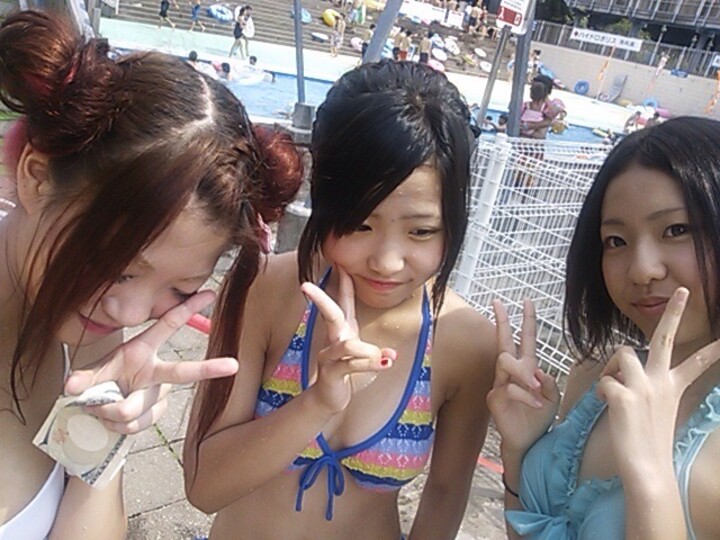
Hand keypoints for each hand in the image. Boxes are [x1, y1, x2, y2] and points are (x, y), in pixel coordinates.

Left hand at [64, 290, 237, 433]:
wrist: (100, 406)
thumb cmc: (101, 380)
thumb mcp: (90, 374)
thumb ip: (83, 379)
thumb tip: (71, 386)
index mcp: (143, 350)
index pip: (168, 325)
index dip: (189, 309)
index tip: (209, 294)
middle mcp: (156, 371)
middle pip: (183, 372)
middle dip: (209, 368)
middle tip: (233, 366)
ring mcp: (158, 395)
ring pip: (137, 408)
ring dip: (111, 412)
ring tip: (102, 407)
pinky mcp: (155, 414)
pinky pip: (135, 424)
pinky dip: (116, 425)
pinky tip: (113, 419)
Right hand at [300, 267, 394, 414]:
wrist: (328, 398)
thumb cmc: (346, 373)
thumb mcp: (360, 357)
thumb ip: (374, 352)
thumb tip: (392, 354)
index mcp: (343, 331)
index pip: (342, 303)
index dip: (342, 283)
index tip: (340, 264)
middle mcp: (334, 340)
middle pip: (329, 314)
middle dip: (320, 299)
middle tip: (304, 286)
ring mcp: (330, 356)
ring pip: (346, 345)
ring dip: (368, 350)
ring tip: (384, 357)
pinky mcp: (332, 373)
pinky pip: (351, 365)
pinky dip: (369, 363)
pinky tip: (385, 362)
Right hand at [487, 299, 559, 456]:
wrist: (530, 441)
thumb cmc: (539, 418)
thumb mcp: (552, 397)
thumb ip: (548, 381)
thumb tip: (535, 371)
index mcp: (526, 368)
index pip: (525, 339)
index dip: (527, 320)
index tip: (526, 301)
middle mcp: (510, 373)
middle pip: (503, 341)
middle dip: (501, 321)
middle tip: (498, 303)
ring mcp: (499, 384)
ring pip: (505, 362)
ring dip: (523, 372)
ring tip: (535, 386)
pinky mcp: (494, 398)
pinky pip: (510, 388)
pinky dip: (526, 395)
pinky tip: (536, 404)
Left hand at [597, 287, 719, 479]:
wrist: (647, 468)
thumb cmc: (648, 443)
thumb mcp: (656, 412)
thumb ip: (647, 390)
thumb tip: (624, 378)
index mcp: (672, 387)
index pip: (695, 362)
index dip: (711, 350)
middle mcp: (660, 381)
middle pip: (665, 338)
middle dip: (675, 312)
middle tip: (684, 291)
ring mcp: (642, 385)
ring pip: (622, 354)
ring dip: (613, 367)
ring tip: (614, 389)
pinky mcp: (623, 393)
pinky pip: (604, 380)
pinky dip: (601, 391)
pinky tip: (606, 406)